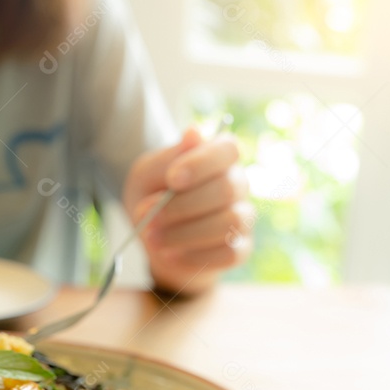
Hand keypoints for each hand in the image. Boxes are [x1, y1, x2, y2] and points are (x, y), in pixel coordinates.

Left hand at [123, 127, 253, 294]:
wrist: (153, 237)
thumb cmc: (153, 197)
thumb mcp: (147, 175)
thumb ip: (168, 159)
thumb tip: (194, 132)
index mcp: (218, 158)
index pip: (228, 149)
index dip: (202, 163)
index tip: (172, 179)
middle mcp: (237, 185)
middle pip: (227, 188)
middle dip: (183, 205)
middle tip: (149, 217)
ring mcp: (242, 218)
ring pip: (229, 222)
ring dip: (186, 233)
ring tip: (153, 239)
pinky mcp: (239, 250)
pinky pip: (228, 253)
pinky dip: (194, 257)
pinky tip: (169, 255)